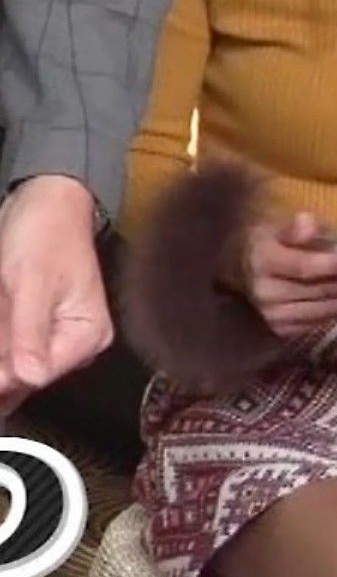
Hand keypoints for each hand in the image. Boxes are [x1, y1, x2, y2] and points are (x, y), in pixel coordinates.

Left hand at [0, 176, 112, 415]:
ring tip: (5, 298)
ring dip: (1, 343)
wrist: (46, 199)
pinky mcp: (34, 330)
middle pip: (22, 370)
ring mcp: (54, 337)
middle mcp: (76, 343)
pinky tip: (3, 307)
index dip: (5, 368)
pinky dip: (2, 339)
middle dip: (3, 350)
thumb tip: (29, 377)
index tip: (0, 331)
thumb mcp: (33, 282)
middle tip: (3, 303)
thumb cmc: (47, 232)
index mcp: (88, 335)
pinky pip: (9, 350)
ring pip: (11, 362)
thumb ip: (29, 332)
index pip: (39, 372)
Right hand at [245, 212, 336, 337]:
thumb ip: (294, 227)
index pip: (307, 267)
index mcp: (265, 261)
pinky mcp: (284, 330)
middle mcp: (268, 293)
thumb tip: (310, 224)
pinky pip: (321, 320)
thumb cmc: (263, 243)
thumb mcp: (274, 226)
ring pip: (326, 308)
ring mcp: (276, 316)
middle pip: (322, 289)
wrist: (236, 274)